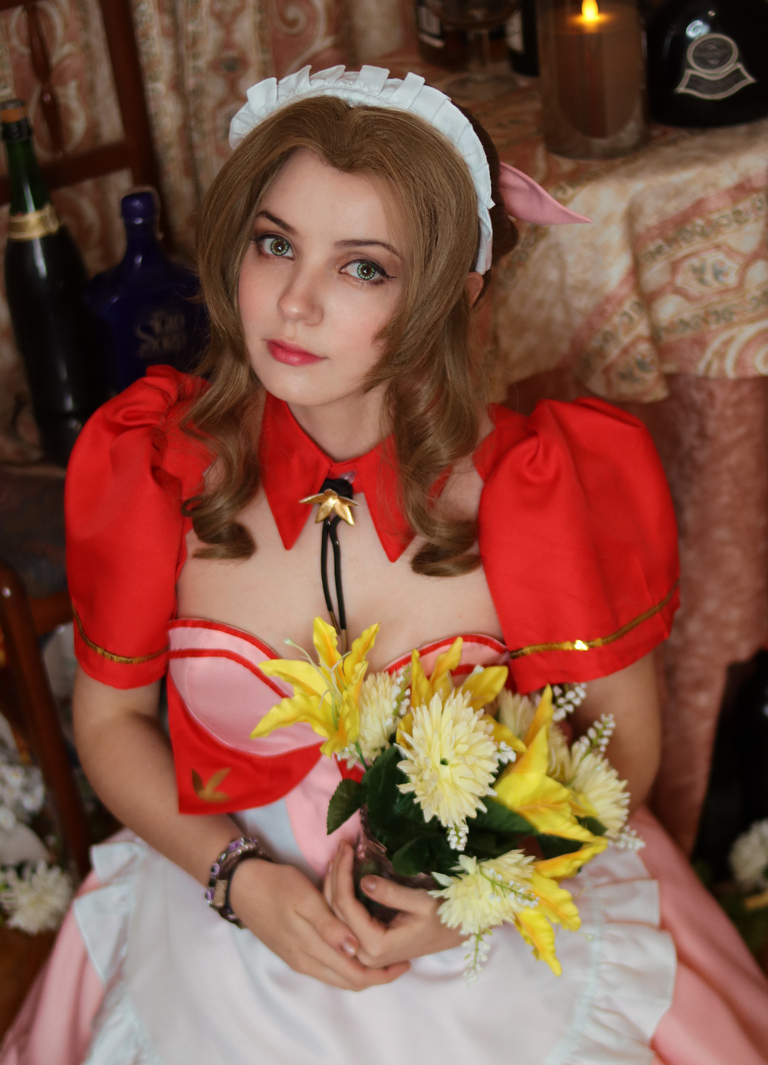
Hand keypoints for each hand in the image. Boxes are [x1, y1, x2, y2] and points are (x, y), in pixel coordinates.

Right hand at [229, 858, 409, 989]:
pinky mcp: (294, 953)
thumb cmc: (276, 886)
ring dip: (362, 969)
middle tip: (401, 960)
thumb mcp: (304, 898)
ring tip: (385, 954)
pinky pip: (327, 968)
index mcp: (312, 950)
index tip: (406, 961)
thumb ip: (329, 925)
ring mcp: (299, 960)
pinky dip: (347, 962)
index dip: (383, 974)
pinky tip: (356, 946)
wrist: (243, 887)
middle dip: (378, 975)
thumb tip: (354, 948)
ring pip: (339, 977)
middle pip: (350, 981)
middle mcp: (307, 962)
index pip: (355, 976)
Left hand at [324, 841, 464, 967]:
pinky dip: (340, 895)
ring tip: (338, 856)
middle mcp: (364, 954)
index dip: (342, 873)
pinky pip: (344, 920)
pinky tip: (341, 874)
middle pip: (335, 911)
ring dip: (334, 883)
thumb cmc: (442, 917)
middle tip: (342, 845)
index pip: (346, 905)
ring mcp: (363, 953)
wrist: (453, 934)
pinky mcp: (366, 946)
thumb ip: (392, 894)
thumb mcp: (421, 902)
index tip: (347, 847)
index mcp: (376, 945)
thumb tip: (363, 880)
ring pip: (335, 916)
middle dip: (336, 874)